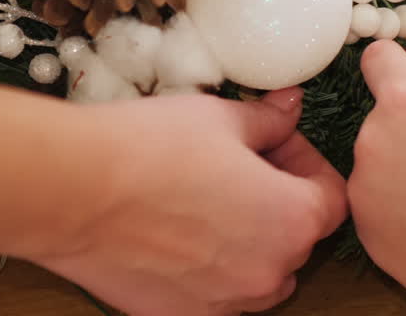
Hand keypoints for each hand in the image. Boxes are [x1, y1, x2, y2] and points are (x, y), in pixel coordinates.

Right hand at [33, 88, 345, 315]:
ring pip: (259, 272)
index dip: (307, 163)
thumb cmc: (148, 148)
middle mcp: (269, 272)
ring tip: (205, 201)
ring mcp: (226, 303)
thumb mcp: (221, 118)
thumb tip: (290, 109)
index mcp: (292, 221)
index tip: (275, 143)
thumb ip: (268, 121)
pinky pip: (217, 297)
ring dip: (248, 240)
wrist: (73, 189)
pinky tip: (175, 234)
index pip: (331, 198)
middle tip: (236, 164)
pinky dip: (210, 271)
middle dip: (277, 198)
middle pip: (296, 236)